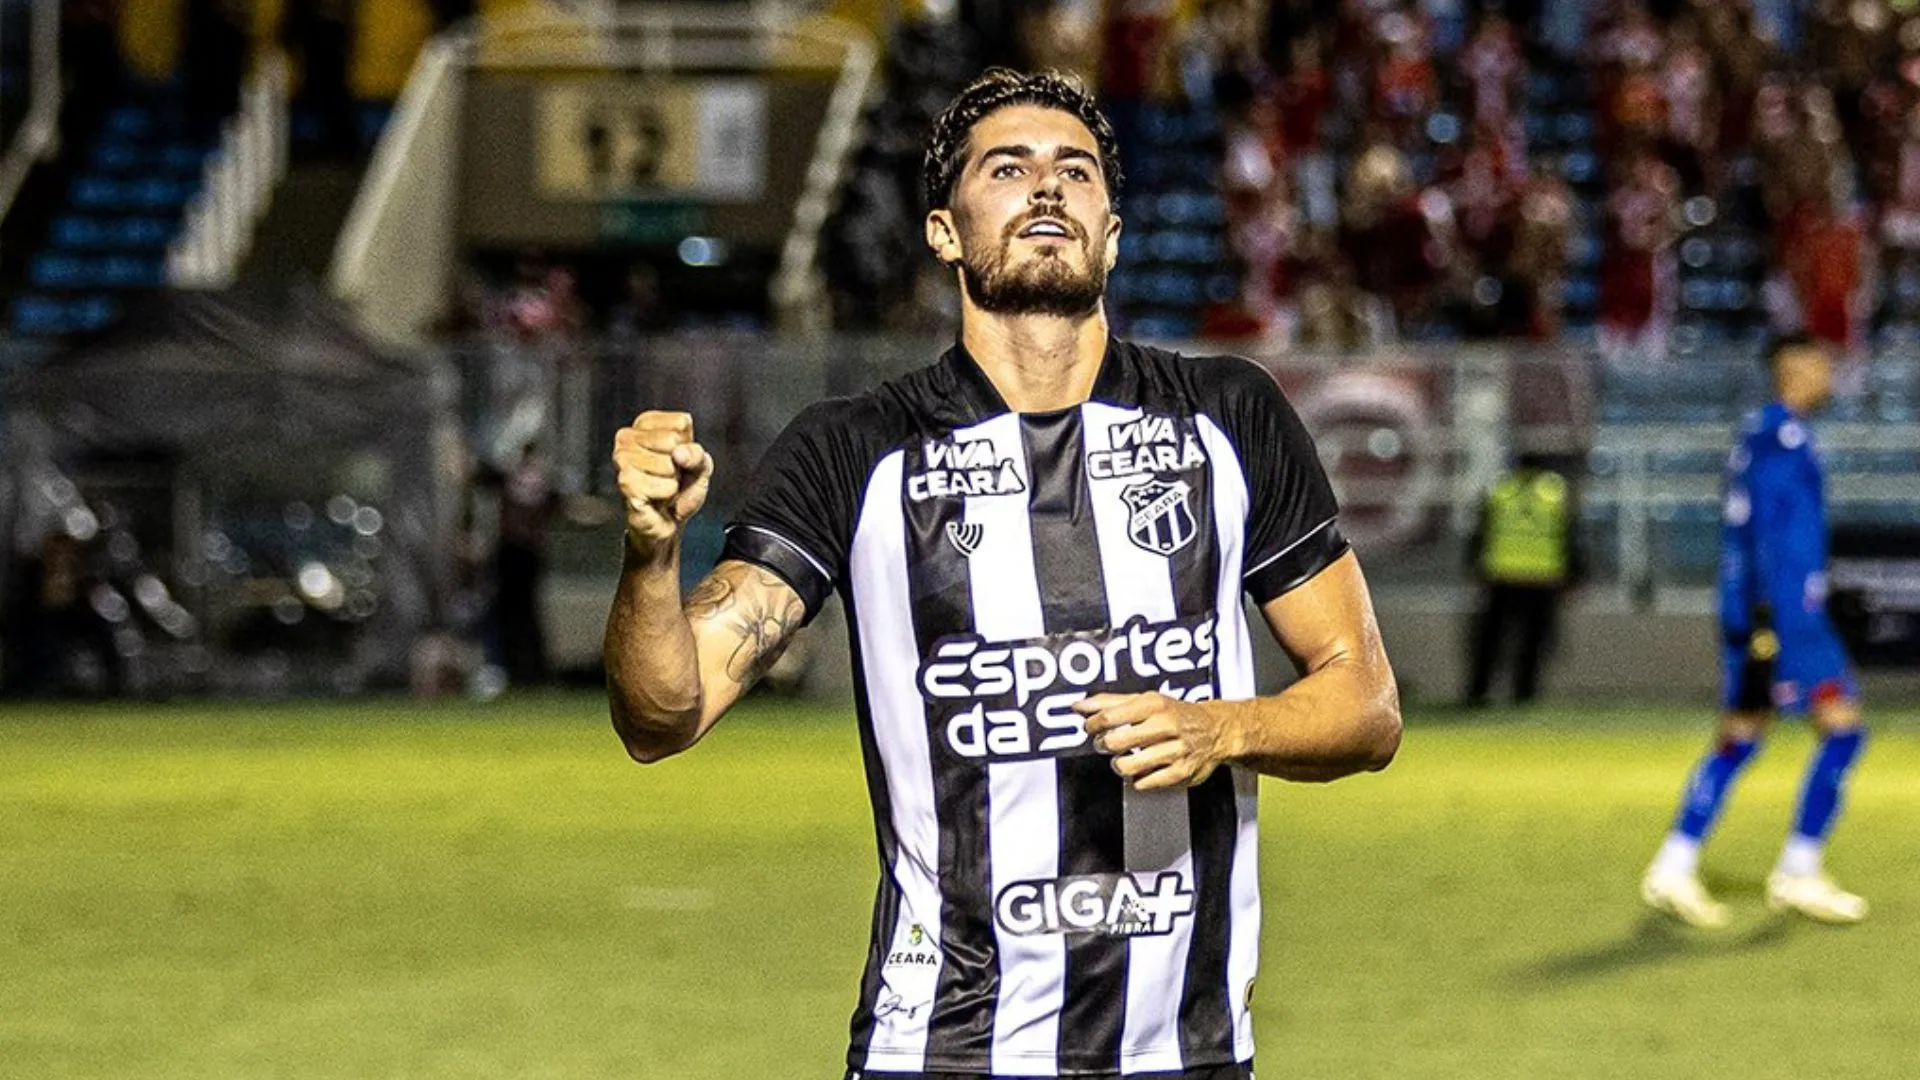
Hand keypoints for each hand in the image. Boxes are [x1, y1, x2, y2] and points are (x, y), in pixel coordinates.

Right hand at [613, 411, 713, 556]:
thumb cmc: (680, 490)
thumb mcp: (700, 466)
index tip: (678, 460)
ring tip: (661, 486)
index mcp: (645, 424)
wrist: (667, 522)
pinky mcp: (624, 481)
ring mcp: (621, 458)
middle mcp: (627, 437)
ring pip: (667, 464)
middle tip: (669, 476)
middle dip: (679, 465)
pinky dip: (666, 495)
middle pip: (672, 442)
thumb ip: (697, 453)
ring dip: (671, 482)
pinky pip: (662, 485)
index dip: (688, 446)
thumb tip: (679, 453)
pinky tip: (655, 497)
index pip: (680, 423)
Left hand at [1074, 692, 1237, 790]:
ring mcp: (1174, 751)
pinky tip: (1142, 769)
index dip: (1093, 724)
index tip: (1090, 727)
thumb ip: (1111, 702)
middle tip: (1106, 744)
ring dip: (1119, 764)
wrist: (1215, 730)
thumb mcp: (1146, 700)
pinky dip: (1137, 779)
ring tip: (1124, 758)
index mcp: (1154, 704)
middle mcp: (1166, 726)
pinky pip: (1144, 783)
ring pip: (1128, 765)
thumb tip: (1080, 706)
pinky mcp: (1180, 773)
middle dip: (1104, 745)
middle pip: (1117, 742)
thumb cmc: (1175, 714)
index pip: (1110, 716)